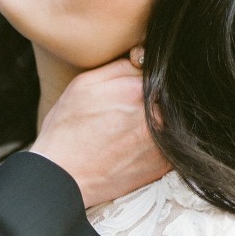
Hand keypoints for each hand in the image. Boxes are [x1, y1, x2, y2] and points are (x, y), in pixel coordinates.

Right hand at [30, 58, 170, 207]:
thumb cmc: (66, 131)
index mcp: (136, 89)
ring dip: (156, 121)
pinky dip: (159, 143)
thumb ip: (119, 67)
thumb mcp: (83, 84)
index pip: (155, 72)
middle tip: (124, 116)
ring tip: (127, 133)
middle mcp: (155, 114)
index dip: (140, 81)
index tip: (128, 93)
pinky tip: (134, 148)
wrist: (62, 178)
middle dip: (151, 101)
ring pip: (170, 120)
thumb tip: (144, 58)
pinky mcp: (164, 164)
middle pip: (166, 96)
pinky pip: (171, 144)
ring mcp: (162, 141)